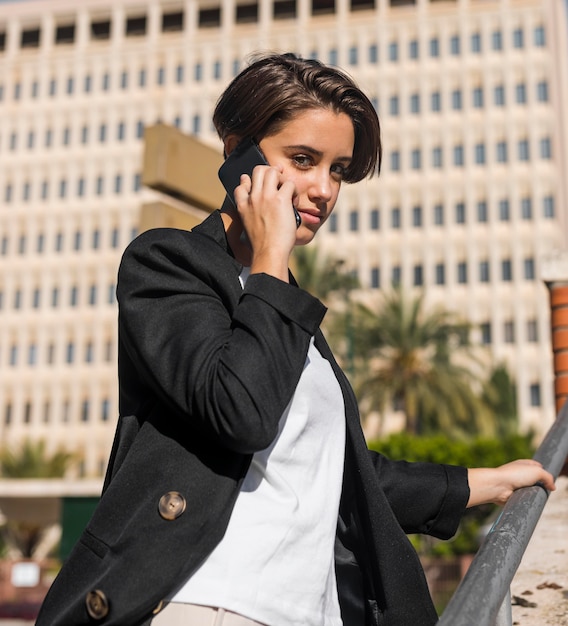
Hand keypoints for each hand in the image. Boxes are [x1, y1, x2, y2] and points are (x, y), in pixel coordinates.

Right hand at [234, 165, 297, 280]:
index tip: (260, 188)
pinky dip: (294, 192)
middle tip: (279, 182)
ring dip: (282, 179)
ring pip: (273, 171)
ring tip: (287, 193)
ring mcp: (266, 196)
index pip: (242, 182)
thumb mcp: (249, 225)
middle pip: (259, 170)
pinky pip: (289, 184)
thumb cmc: (262, 243)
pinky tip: (293, 203)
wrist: (268, 252)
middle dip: (270, 172)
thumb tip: (258, 204)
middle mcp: (253, 197)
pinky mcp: (280, 199)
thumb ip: (251, 211)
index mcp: (243, 205)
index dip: (251, 181)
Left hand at [467, 459, 555, 507]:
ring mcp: (515, 484)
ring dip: (533, 493)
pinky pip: (524, 498)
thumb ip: (548, 477)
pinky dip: (527, 500)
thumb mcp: (537, 471)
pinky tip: (528, 500)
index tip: (548, 479)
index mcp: (523, 464)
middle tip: (544, 489)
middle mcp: (518, 473)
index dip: (543, 471)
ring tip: (534, 495)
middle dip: (540, 485)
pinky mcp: (513, 495)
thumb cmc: (514, 475)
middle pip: (534, 480)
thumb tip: (552, 487)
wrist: (498, 486)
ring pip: (530, 490)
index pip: (536, 466)